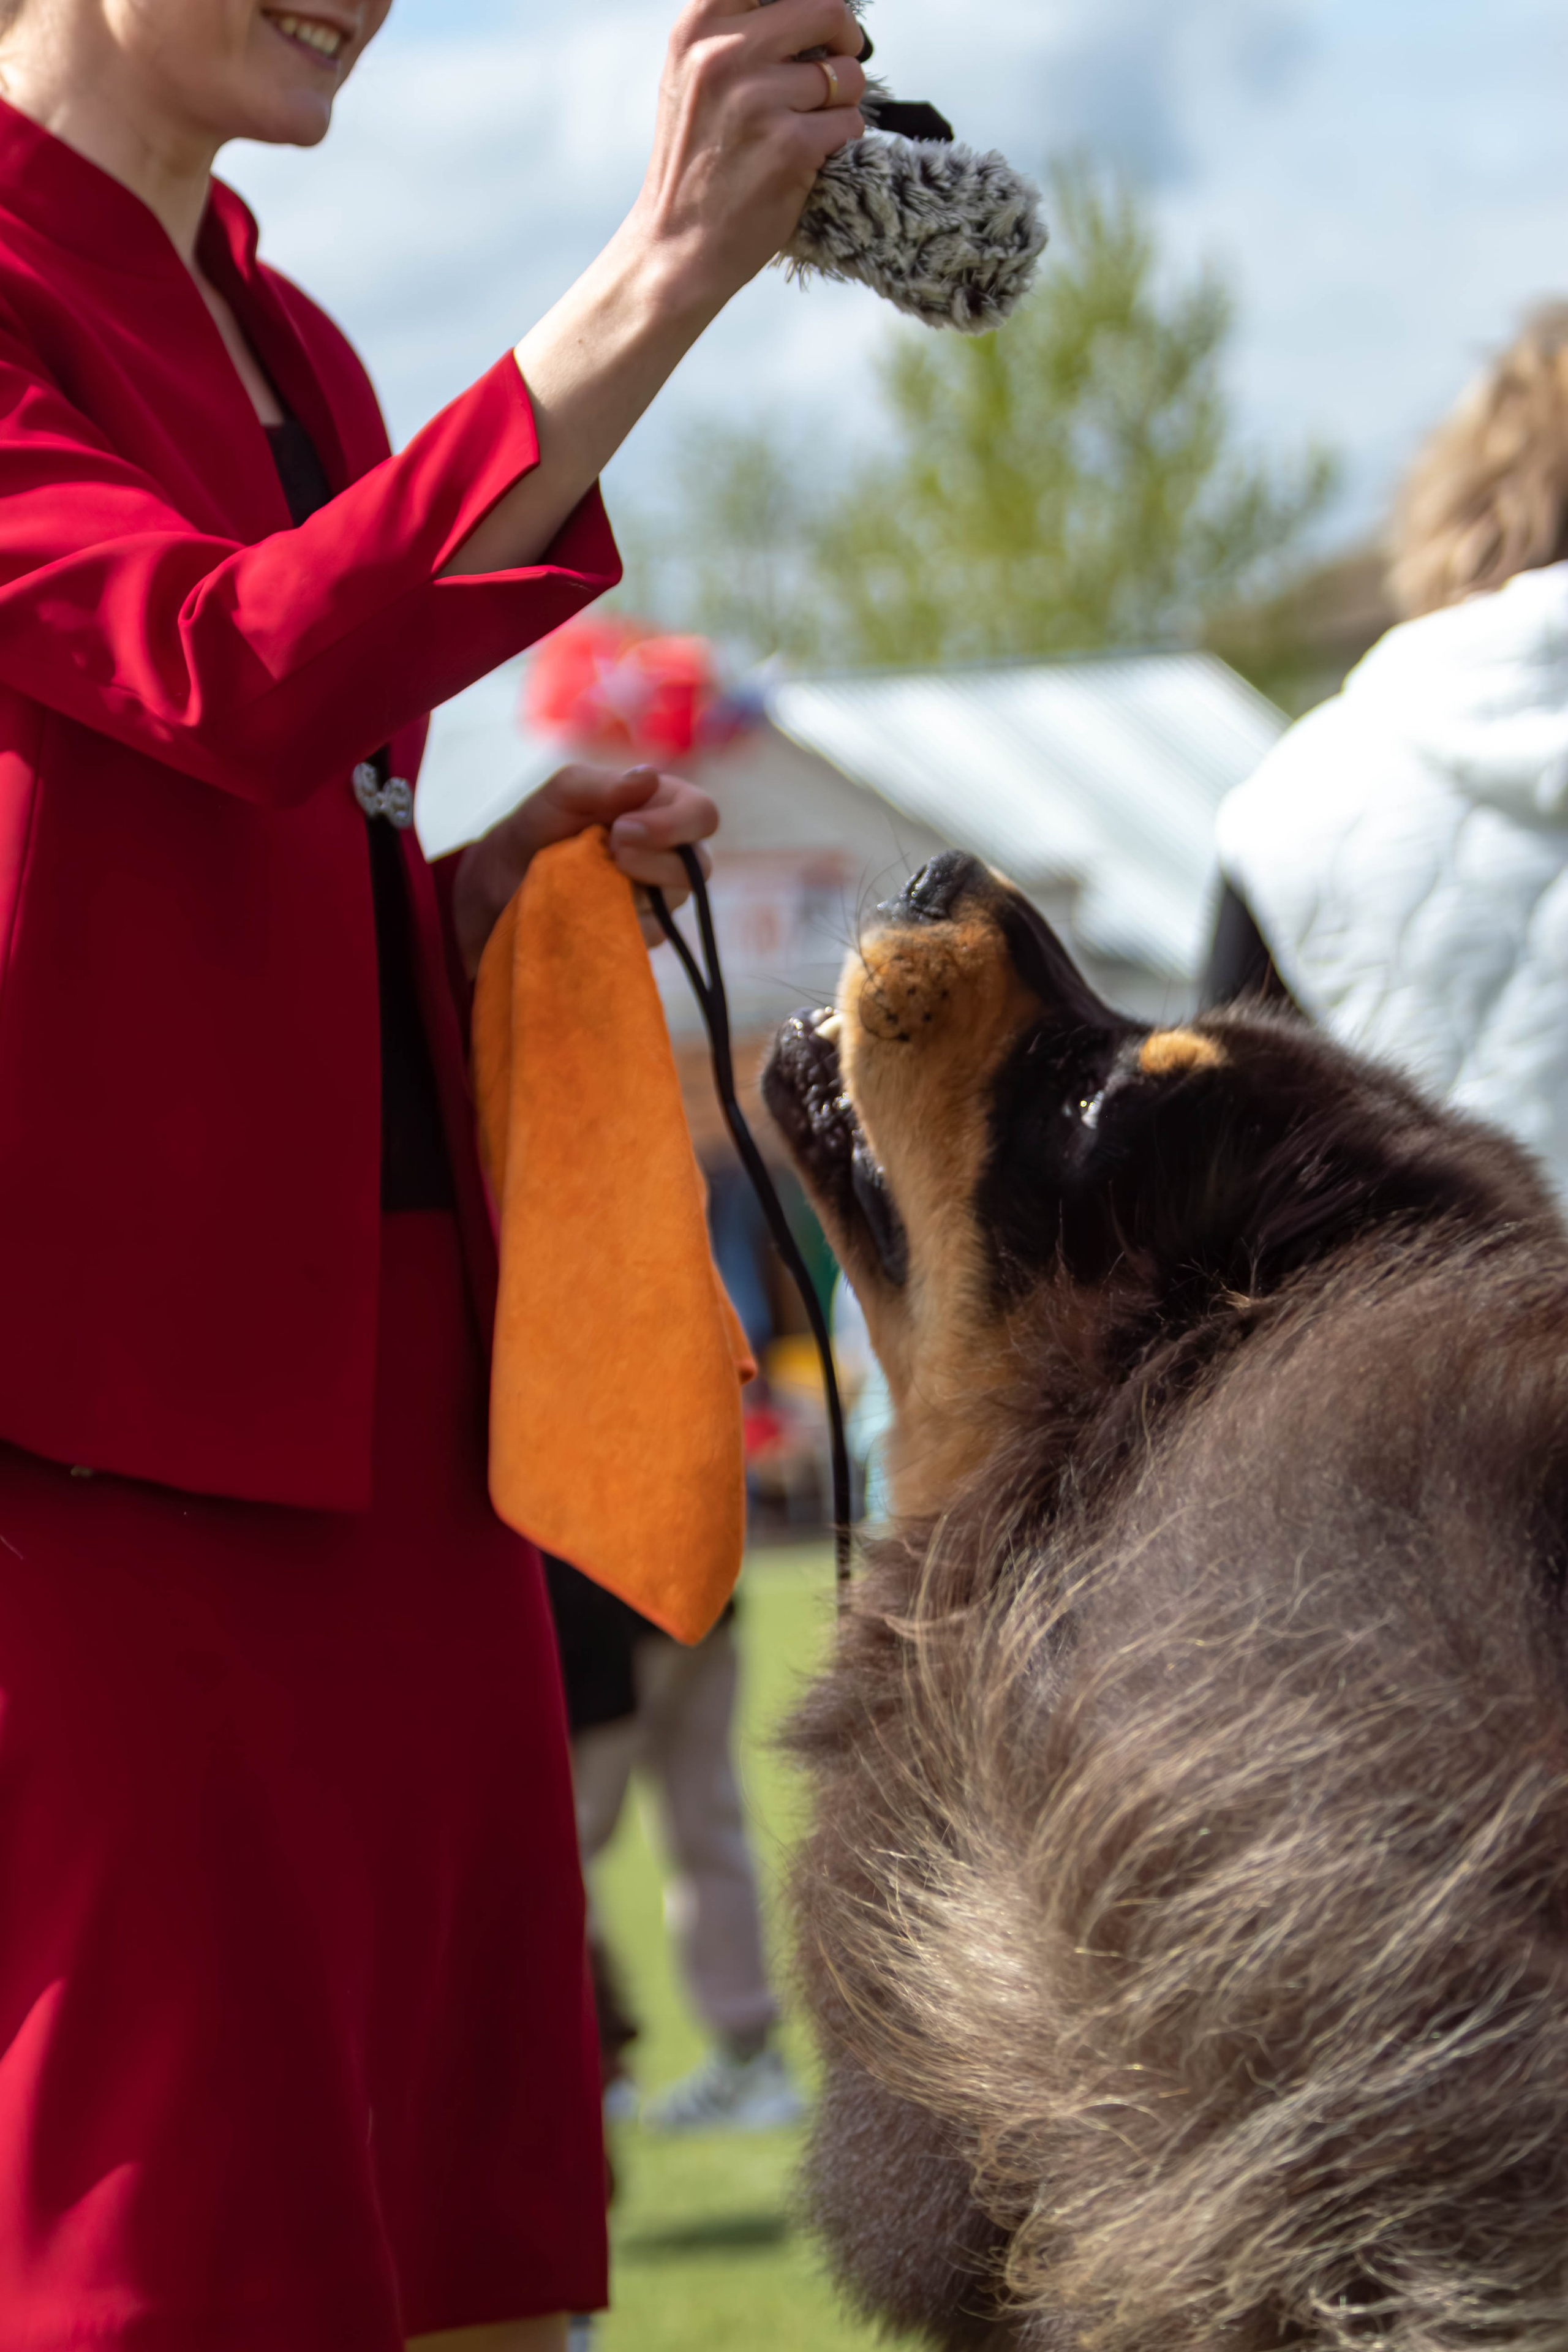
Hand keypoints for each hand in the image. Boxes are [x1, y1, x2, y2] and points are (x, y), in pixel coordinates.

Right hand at [444, 0, 868, 579]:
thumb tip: (811, 6)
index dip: (811, 2)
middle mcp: (724, 53)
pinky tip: (808, 161)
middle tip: (840, 59)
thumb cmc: (693, 163)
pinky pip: (850, 123)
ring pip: (845, 72)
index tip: (816, 25)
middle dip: (845, 37)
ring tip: (807, 127)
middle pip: (826, 7)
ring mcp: (758, 99)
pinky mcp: (789, 146)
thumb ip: (738, 30)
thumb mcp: (694, 76)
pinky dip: (841, 143)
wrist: (675, 247)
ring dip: (843, 101)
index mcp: (698, 25)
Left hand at [451, 763, 719, 977]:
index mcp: (661, 810)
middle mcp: (670, 855)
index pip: (703, 815)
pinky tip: (588, 909)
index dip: (674, 824)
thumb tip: (650, 777)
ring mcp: (658, 900)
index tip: (622, 829)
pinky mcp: (640, 935)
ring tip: (589, 882)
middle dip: (654, 861)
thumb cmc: (536, 828)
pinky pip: (648, 935)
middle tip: (609, 854)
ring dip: (632, 891)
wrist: (498, 884)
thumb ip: (601, 785)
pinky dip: (617, 920)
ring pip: (676, 904)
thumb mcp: (560, 794)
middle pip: (699, 867)